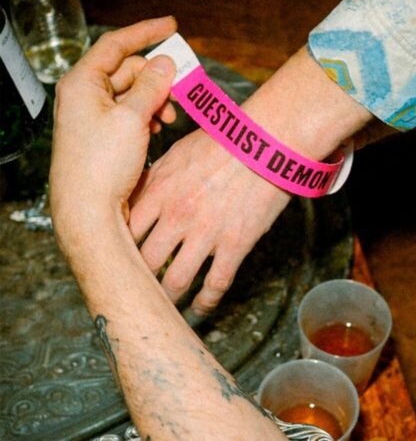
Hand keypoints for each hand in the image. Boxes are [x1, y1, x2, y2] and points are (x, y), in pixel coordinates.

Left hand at [50, 17, 176, 249]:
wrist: (90, 210)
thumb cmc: (102, 164)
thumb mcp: (132, 118)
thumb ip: (152, 85)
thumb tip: (166, 63)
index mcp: (83, 82)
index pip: (116, 44)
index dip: (146, 32)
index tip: (172, 26)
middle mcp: (86, 96)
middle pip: (128, 70)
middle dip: (157, 78)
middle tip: (181, 90)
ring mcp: (95, 116)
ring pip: (132, 93)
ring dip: (155, 99)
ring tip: (169, 116)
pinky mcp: (105, 134)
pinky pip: (130, 113)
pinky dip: (148, 115)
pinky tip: (157, 128)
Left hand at [129, 46, 372, 314]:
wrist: (266, 141)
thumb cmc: (224, 140)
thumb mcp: (179, 151)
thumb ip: (156, 177)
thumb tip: (140, 195)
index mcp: (159, 190)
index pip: (124, 232)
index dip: (117, 250)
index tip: (119, 260)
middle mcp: (177, 216)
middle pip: (144, 262)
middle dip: (137, 280)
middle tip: (137, 289)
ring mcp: (206, 233)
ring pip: (176, 281)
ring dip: (168, 299)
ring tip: (164, 307)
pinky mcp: (235, 244)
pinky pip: (215, 284)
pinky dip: (206, 302)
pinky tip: (201, 307)